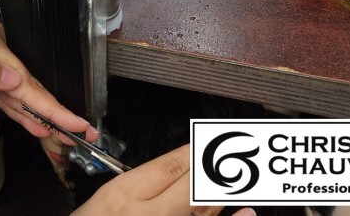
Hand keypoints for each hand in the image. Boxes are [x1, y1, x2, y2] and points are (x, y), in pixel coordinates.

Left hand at [0, 24, 97, 144]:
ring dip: (40, 113)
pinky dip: (21, 111)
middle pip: (27, 85)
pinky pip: (5, 98)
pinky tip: (36, 122)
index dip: (49, 103)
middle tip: (81, 130)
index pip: (24, 78)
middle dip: (54, 109)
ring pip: (19, 94)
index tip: (73, 121)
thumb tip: (17, 78)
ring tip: (65, 130)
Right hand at [71, 145, 256, 215]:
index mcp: (122, 197)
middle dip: (213, 167)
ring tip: (245, 176)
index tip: (208, 141)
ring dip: (225, 194)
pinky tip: (247, 213)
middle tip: (233, 150)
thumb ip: (134, 186)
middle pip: (191, 188)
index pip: (167, 167)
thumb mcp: (102, 200)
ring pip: (201, 212)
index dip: (193, 152)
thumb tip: (171, 171)